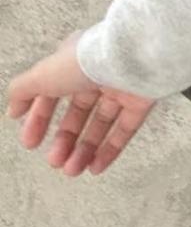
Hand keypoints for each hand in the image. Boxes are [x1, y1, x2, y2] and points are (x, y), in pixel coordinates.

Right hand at [6, 31, 155, 175]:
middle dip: (64, 140)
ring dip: (84, 149)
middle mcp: (98, 73)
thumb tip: (13, 108)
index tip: (30, 143)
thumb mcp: (42, 74)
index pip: (52, 93)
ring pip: (101, 123)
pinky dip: (110, 150)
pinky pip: (125, 129)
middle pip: (78, 112)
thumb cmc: (85, 62)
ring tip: (71, 170)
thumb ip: (23, 91)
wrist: (132, 56)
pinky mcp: (142, 100)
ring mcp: (122, 87)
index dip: (40, 118)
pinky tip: (95, 167)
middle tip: (54, 162)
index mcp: (73, 62)